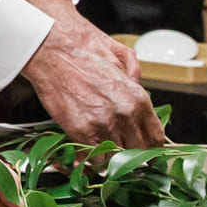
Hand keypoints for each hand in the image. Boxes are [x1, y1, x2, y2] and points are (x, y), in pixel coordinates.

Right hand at [12, 0, 160, 146]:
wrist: (50, 47)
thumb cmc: (81, 47)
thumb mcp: (118, 54)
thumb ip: (134, 72)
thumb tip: (137, 84)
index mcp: (138, 99)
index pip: (155, 139)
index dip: (149, 148)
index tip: (140, 150)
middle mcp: (125, 114)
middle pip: (138, 153)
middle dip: (129, 154)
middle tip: (118, 151)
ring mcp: (103, 124)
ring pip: (116, 159)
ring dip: (109, 157)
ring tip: (100, 150)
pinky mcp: (80, 130)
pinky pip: (92, 159)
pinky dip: (89, 158)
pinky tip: (86, 150)